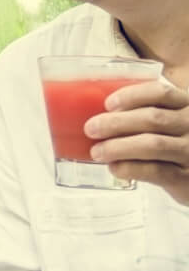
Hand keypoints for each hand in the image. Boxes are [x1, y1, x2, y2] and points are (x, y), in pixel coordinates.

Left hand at [86, 78, 188, 203]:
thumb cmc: (177, 141)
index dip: (132, 96)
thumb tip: (104, 95)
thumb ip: (148, 105)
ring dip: (118, 147)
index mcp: (186, 105)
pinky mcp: (185, 177)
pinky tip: (114, 167)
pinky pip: (155, 171)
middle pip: (153, 119)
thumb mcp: (171, 117)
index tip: (108, 104)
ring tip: (97, 151)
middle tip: (91, 128)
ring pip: (153, 145)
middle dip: (116, 123)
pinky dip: (130, 168)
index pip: (162, 93)